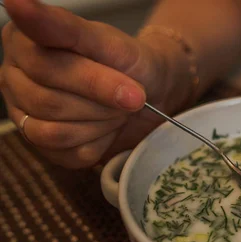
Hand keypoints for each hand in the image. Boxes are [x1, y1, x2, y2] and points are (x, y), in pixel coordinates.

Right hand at [0, 0, 191, 167]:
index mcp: (22, 42)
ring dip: (99, 123)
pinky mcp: (45, 147)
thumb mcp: (107, 42)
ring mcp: (25, 115)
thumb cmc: (129, 62)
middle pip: (50, 103)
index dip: (95, 82)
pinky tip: (107, 127)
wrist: (153, 91)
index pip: (44, 68)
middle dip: (101, 102)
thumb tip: (16, 2)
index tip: (132, 89)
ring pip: (54, 133)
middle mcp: (14, 78)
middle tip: (130, 95)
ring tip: (116, 108)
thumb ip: (64, 27)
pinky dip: (98, 143)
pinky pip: (68, 155)